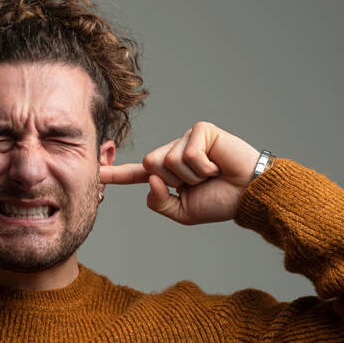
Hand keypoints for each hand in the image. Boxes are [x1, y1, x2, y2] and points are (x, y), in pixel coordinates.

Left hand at [99, 121, 259, 223]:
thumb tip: (149, 180)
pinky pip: (186, 153)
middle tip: (200, 182)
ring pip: (166, 160)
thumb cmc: (220, 202)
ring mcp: (186, 139)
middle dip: (174, 180)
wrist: (248, 195)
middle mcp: (173, 152)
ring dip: (191, 176)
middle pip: (149, 165)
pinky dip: (202, 166)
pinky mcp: (200, 130)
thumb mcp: (183, 212)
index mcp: (167, 173)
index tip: (95, 174)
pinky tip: (217, 165)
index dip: (115, 175)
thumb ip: (159, 203)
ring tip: (211, 174)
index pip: (136, 174)